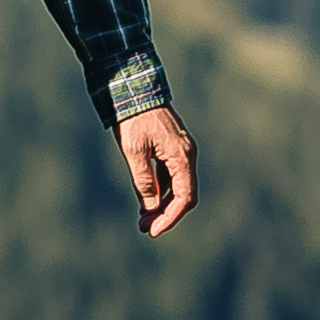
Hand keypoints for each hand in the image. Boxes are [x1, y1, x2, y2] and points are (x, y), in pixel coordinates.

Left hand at [118, 104, 196, 236]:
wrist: (134, 88)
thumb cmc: (133, 118)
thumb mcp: (134, 151)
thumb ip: (143, 181)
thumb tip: (150, 208)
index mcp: (182, 156)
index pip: (185, 197)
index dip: (170, 217)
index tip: (153, 231)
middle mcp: (186, 155)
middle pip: (183, 195)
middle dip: (166, 214)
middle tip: (144, 228)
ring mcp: (181, 151)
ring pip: (177, 187)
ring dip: (162, 205)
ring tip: (143, 219)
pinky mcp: (171, 149)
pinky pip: (170, 176)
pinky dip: (160, 191)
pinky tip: (146, 201)